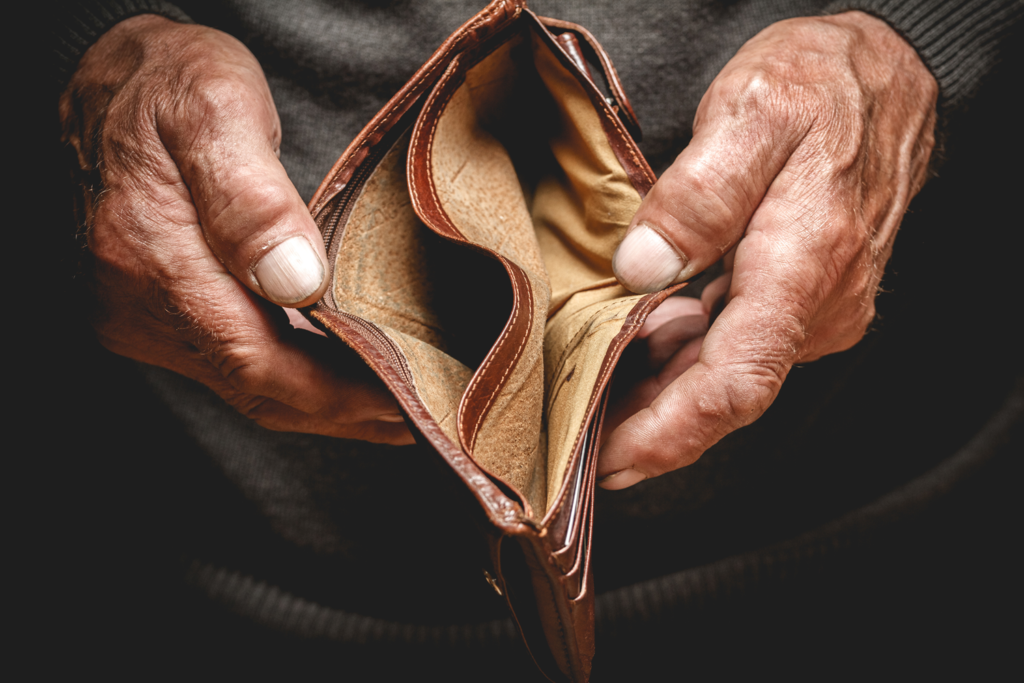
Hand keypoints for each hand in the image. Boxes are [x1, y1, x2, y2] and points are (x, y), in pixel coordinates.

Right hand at [60, 15, 411, 443]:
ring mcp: (142, 314)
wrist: (109, 80)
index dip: (334, 395)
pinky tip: (335, 370)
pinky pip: (230, 361)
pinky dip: (291, 374)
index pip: (257, 362)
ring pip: (244, 383)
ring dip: (319, 400)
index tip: (401, 401)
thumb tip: (298, 283)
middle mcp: (140, 305)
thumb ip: (252, 199)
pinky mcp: (152, 311)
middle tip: (414, 414)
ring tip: (390, 402)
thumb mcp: (215, 109)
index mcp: (155, 260)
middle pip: (256, 389)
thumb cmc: (168, 82)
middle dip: (339, 412)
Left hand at [600, 11, 936, 487]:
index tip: (610, 464)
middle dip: (648, 428)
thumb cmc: (824, 84)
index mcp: (802, 269)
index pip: (734, 385)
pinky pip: (735, 343)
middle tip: (575, 442)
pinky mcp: (801, 295)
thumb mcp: (754, 112)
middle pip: (722, 393)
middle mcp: (816, 305)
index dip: (668, 435)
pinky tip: (636, 352)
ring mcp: (813, 305)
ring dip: (659, 394)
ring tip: (589, 402)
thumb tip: (641, 268)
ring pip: (725, 371)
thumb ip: (699, 195)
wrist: (884, 74)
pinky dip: (681, 357)